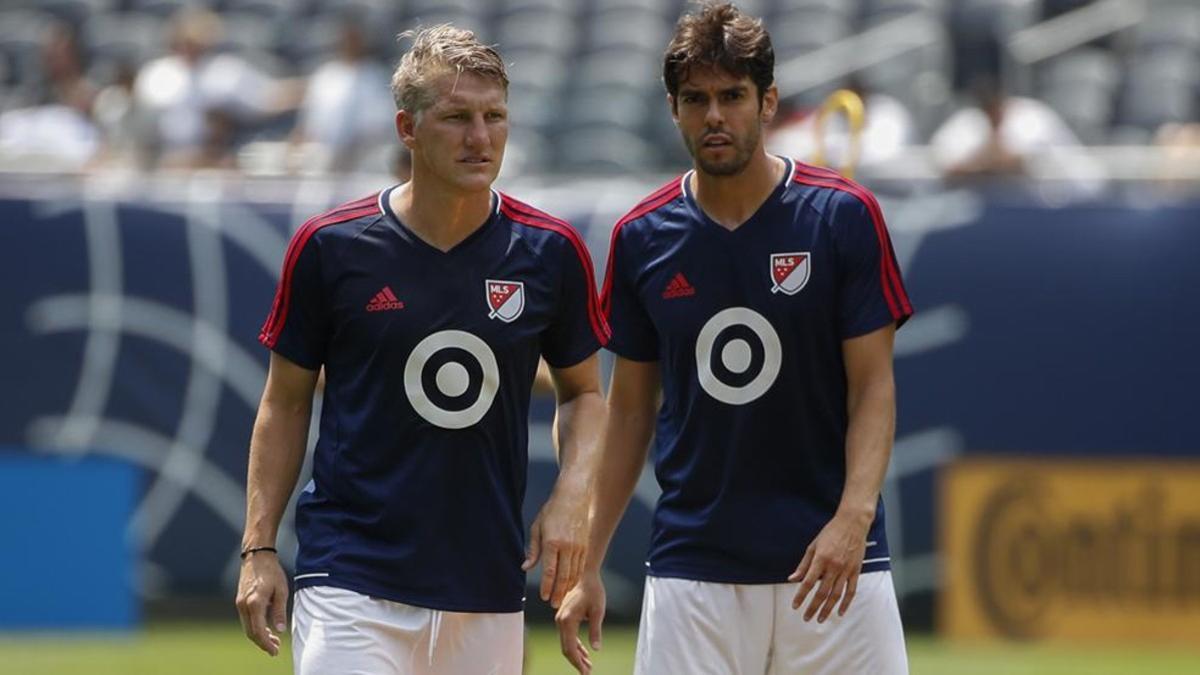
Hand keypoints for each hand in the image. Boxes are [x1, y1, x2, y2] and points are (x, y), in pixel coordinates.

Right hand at [235, 551, 288, 655]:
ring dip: (259, 635)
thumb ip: (279, 611)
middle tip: (275, 649)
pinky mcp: (240, 600)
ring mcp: (240, 603)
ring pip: (247, 627)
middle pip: (250, 632)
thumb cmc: (272, 571)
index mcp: (255, 603)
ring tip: (273, 640)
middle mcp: (244, 605)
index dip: (266, 643)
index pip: (258, 631)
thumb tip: (280, 630)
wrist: (256, 556)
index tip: (275, 651)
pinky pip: (246, 619)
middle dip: (262, 643)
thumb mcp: (281, 590)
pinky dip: (254, 627)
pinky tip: (265, 628)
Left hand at [523, 488, 587, 607]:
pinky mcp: (585, 546)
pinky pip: (581, 567)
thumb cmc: (551, 511)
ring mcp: (578, 547)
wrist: (574, 497)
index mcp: (552, 542)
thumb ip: (532, 550)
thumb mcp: (537, 527)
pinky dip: (575, 578)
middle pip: (563, 576)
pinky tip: (570, 584)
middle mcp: (567, 546)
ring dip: (567, 588)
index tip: (544, 597)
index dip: (547, 587)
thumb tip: (525, 568)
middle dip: (558, 593)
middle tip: (554, 605)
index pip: (549, 571)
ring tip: (561, 598)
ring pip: (574, 573)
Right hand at [555, 571, 605, 673]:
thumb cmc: (593, 590)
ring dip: (577, 655)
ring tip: (588, 666)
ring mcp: (560, 619)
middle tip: (587, 673)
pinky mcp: (564, 617)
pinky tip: (585, 653)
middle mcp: (560, 621)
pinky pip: (568, 636)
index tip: (585, 673)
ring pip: (566, 643)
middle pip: (566, 648)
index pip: (570, 648)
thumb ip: (595, 630)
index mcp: (567, 620)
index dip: (577, 662)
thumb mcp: (597, 611)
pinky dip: (576, 646)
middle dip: (576, 662)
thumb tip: (596, 649)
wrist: (585, 574)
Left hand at [788, 512, 870, 622]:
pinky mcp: (856, 571)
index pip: (808, 582)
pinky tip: (840, 612)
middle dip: (813, 607)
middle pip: (822, 592)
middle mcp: (834, 566)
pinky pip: (851, 591)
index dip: (801, 596)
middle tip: (806, 618)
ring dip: (827, 609)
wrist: (853, 524)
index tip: (795, 606)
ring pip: (836, 595)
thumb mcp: (813, 546)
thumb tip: (793, 579)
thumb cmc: (831, 533)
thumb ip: (803, 564)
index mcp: (821, 559)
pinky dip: (846, 603)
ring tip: (820, 619)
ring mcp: (846, 570)